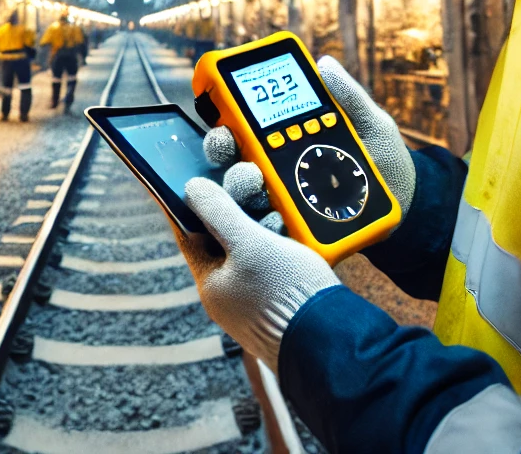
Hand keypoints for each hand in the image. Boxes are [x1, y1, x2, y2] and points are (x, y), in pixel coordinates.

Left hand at [177, 177, 339, 372]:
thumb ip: (219, 214)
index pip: (189, 236)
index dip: (192, 207)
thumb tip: (193, 189)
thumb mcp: (248, 243)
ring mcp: (253, 301)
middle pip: (221, 242)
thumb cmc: (285, 292)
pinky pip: (269, 265)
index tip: (196, 181)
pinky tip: (291, 234)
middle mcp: (228, 296)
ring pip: (248, 251)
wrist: (330, 339)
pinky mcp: (278, 302)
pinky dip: (276, 245)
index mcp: (210, 284)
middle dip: (235, 214)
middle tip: (249, 189)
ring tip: (275, 210)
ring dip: (259, 228)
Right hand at [204, 55, 416, 229]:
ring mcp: (284, 204)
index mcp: (286, 142)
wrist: (410, 203)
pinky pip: (274, 234)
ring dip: (243, 190)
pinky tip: (278, 220)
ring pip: (245, 199)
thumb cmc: (384, 158)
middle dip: (225, 157)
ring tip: (258, 183)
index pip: (242, 132)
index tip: (223, 122)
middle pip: (233, 164)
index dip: (224, 126)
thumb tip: (326, 64)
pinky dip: (269, 227)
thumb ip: (349, 96)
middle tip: (241, 151)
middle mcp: (277, 172)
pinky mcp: (298, 233)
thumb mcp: (371, 123)